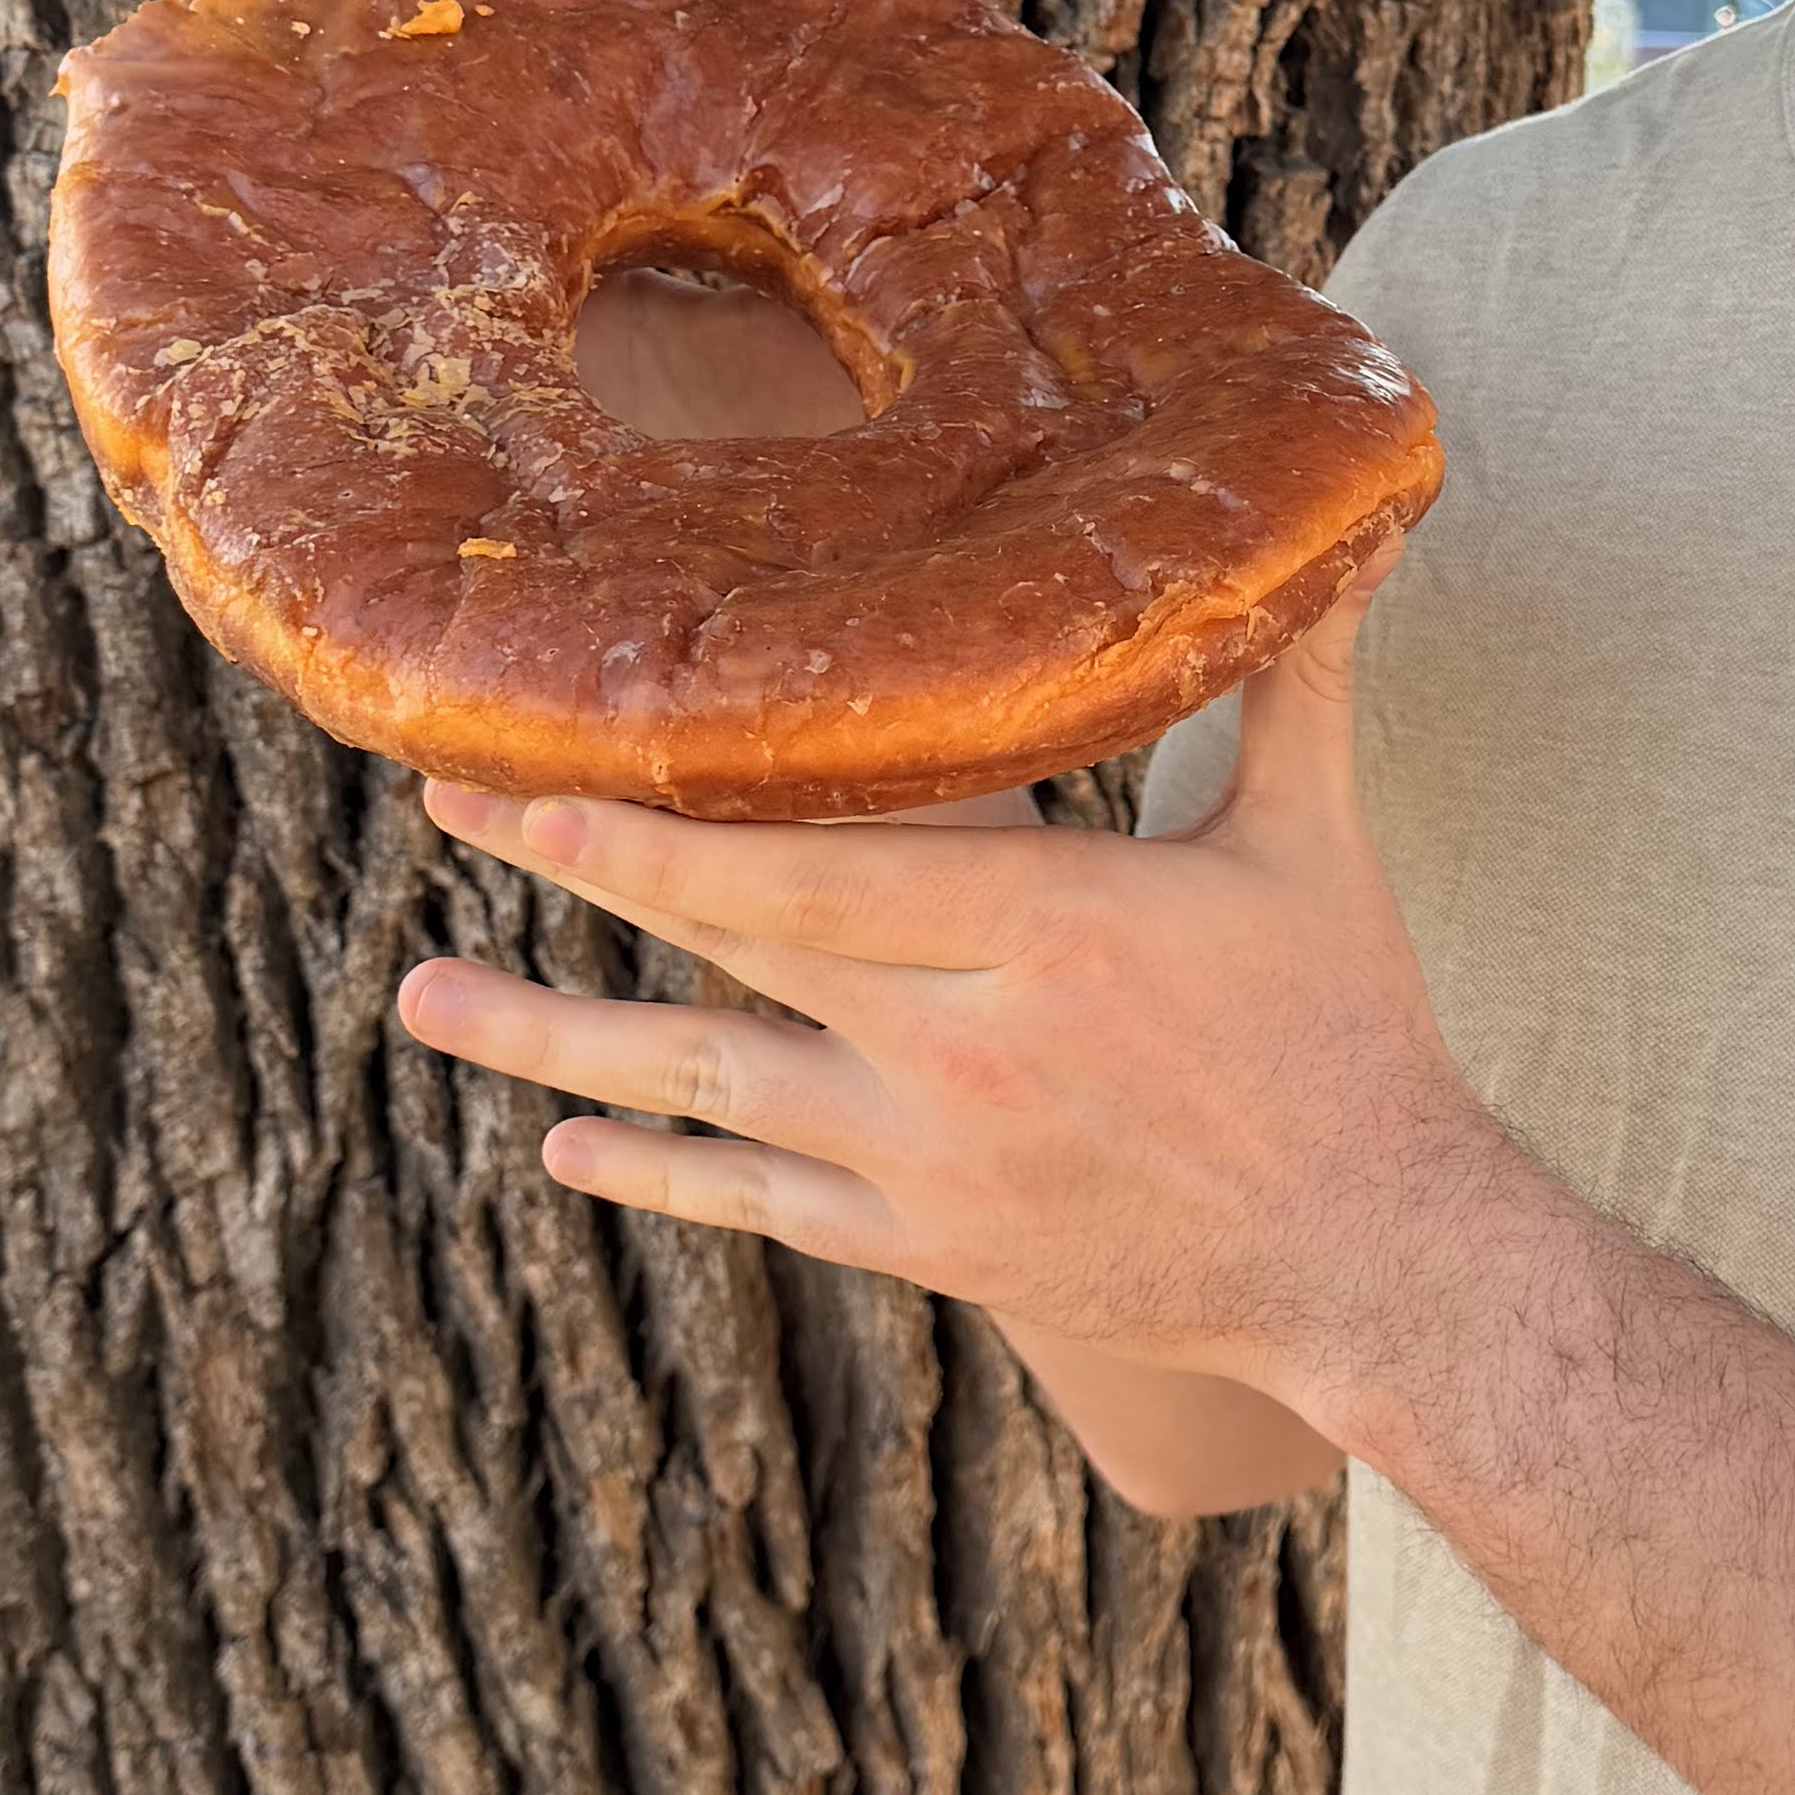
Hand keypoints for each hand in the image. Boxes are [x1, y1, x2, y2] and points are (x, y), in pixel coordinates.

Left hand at [388, 575, 1502, 1407]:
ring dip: (550, 1041)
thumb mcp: (1311, 846)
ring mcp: (933, 1160)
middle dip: (575, 874)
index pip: (820, 872)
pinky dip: (656, 1169)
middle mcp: (967, 1046)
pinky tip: (566, 1144)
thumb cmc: (1346, 1032)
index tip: (544, 779)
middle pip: (732, 946)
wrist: (1372, 1263)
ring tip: (422, 997)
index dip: (668, 833)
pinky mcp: (930, 1248)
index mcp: (1056, 927)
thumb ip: (1291, 685)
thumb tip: (1345, 531)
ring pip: (704, 1089)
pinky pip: (759, 1203)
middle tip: (446, 807)